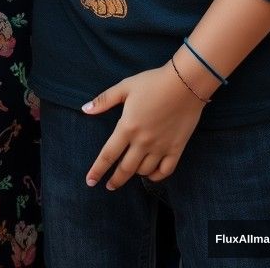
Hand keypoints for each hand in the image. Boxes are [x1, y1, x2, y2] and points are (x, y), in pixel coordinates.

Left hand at [83, 63, 206, 188]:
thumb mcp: (125, 87)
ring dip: (134, 174)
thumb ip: (104, 100)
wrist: (185, 83)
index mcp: (127, 127)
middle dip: (115, 180)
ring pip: (144, 171)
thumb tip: (85, 109)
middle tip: (109, 186)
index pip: (108, 155)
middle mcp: (143, 141)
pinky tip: (150, 174)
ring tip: (130, 172)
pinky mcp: (176, 149)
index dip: (98, 169)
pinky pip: (165, 171)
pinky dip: (156, 176)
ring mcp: (160, 147)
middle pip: (125, 169)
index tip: (90, 181)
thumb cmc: (153, 82)